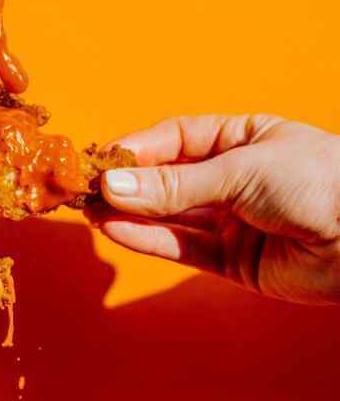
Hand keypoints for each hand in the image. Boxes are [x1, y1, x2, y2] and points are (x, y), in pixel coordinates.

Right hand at [93, 115, 339, 303]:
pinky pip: (183, 248)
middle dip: (127, 184)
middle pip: (168, 180)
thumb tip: (114, 185)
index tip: (100, 159)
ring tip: (89, 210)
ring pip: (170, 216)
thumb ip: (176, 185)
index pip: (177, 139)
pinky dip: (150, 240)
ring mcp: (233, 221)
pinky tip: (117, 229)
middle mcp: (235, 179)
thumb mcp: (242, 170)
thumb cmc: (320, 181)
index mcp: (244, 138)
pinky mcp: (233, 262)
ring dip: (130, 214)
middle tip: (83, 189)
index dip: (137, 149)